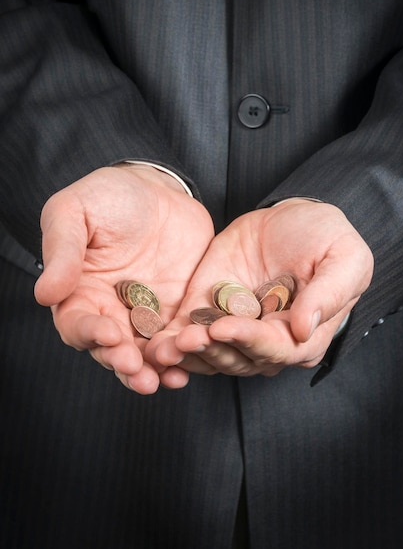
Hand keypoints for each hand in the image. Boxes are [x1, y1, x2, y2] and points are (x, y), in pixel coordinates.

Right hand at [34, 164, 213, 393]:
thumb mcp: (75, 211)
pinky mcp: (177, 312)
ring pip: (146, 354)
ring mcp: (145, 314)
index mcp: (79, 292)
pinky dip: (183, 355)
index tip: (110, 335)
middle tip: (138, 370)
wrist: (159, 190)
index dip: (91, 334)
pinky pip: (179, 340)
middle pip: (112, 350)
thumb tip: (45, 294)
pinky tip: (191, 365)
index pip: (78, 324)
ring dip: (154, 370)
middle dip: (125, 364)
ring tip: (167, 378)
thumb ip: (62, 250)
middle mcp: (110, 311)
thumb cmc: (108, 196)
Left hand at [146, 200, 373, 381]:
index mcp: (301, 335)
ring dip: (187, 355)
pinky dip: (170, 343)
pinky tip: (154, 345)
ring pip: (210, 354)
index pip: (275, 349)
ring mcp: (233, 327)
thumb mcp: (343, 259)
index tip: (226, 327)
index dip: (249, 341)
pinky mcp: (206, 310)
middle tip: (189, 338)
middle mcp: (265, 339)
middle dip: (212, 350)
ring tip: (166, 346)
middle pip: (238, 358)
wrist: (289, 217)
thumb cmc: (325, 238)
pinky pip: (187, 334)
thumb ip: (329, 294)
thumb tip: (304, 329)